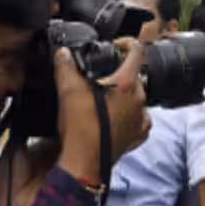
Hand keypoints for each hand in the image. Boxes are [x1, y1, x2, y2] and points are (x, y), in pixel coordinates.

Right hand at [56, 39, 150, 185]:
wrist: (84, 162)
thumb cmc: (79, 128)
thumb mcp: (68, 91)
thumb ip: (66, 67)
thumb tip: (64, 53)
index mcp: (127, 84)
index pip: (136, 51)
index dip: (126, 43)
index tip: (116, 45)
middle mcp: (139, 100)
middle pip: (135, 75)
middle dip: (120, 71)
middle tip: (102, 75)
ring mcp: (140, 118)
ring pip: (138, 97)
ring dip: (125, 94)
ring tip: (105, 97)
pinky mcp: (137, 135)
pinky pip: (139, 119)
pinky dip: (130, 114)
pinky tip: (117, 116)